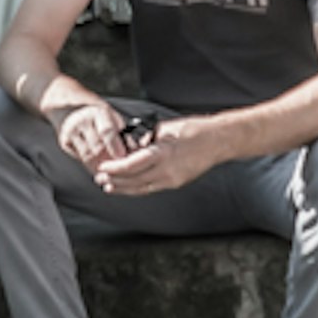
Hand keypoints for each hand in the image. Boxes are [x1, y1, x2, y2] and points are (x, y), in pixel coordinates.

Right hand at [55, 100, 124, 168]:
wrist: (74, 108)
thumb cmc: (99, 116)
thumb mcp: (113, 118)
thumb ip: (122, 133)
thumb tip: (131, 150)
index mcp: (98, 112)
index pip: (107, 131)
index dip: (115, 146)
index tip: (122, 157)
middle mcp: (83, 120)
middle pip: (97, 147)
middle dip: (109, 160)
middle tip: (118, 166)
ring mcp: (71, 131)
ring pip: (88, 156)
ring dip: (100, 165)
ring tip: (108, 168)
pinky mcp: (64, 141)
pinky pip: (80, 158)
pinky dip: (90, 164)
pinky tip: (97, 165)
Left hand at [97, 119, 215, 195]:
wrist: (218, 141)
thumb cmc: (193, 129)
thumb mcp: (165, 129)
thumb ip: (146, 139)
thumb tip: (129, 146)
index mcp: (163, 153)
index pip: (132, 166)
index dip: (114, 168)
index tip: (103, 167)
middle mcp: (167, 170)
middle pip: (133, 180)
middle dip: (114, 180)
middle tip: (99, 178)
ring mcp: (172, 179)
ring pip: (142, 188)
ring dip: (124, 188)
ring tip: (109, 186)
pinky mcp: (176, 183)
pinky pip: (152, 187)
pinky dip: (137, 187)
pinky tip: (129, 186)